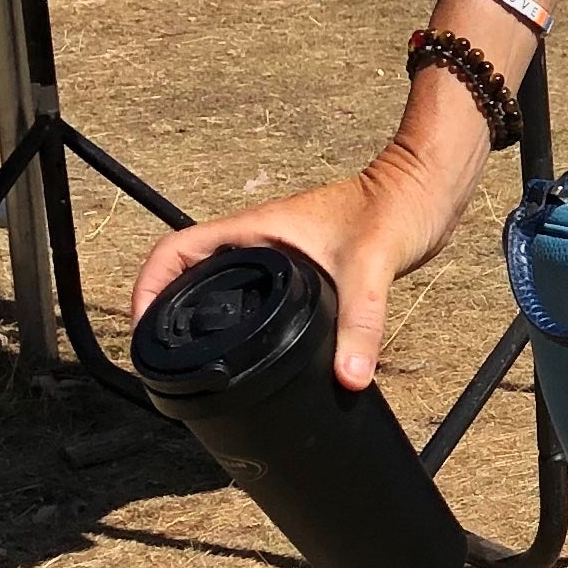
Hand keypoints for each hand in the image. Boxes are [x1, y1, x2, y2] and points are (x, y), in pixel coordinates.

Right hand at [128, 127, 477, 390]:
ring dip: (200, 314)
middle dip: (165, 310)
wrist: (426, 191)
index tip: (140, 327)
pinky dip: (240, 319)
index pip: (177, 250)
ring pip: (221, 284)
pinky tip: (250, 353)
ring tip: (191, 362)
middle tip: (160, 358)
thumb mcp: (372, 267)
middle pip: (189, 273)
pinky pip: (255, 296)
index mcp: (255, 230)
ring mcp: (278, 255)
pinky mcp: (301, 271)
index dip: (148, 285)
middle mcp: (258, 241)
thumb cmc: (396, 209)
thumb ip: (360, 322)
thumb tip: (350, 377)